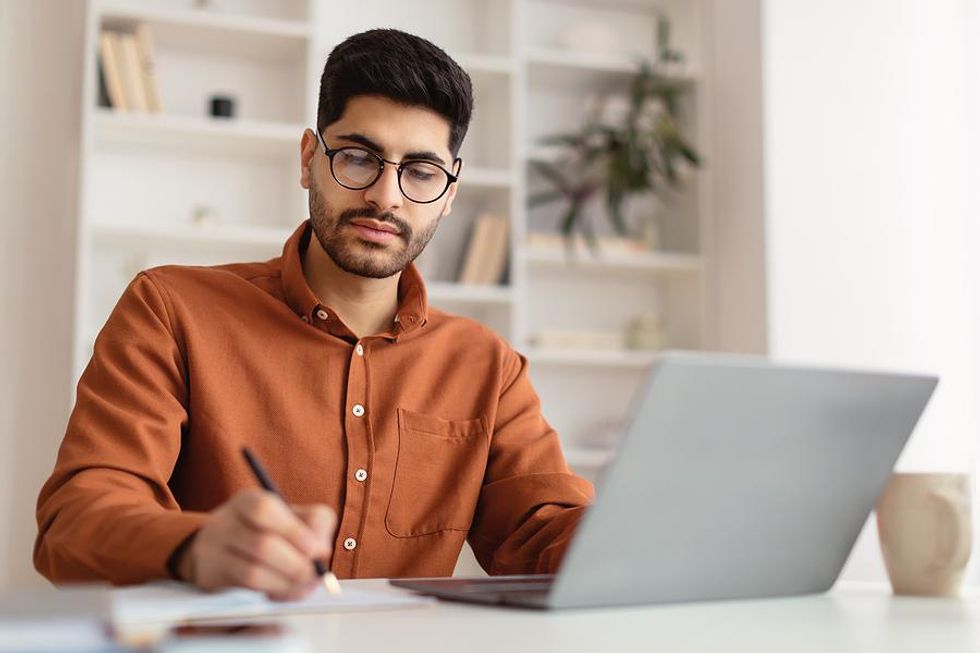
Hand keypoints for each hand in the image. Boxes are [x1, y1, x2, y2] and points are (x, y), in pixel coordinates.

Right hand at [175, 489, 336, 600]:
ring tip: (303, 585)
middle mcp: (225, 522)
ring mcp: (214, 551)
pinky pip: (246, 587)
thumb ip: (314, 526)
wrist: (216, 551)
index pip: (265, 509)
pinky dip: (273, 590)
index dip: (296, 532)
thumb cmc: (264, 532)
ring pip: (253, 572)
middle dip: (297, 564)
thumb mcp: (289, 518)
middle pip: (262, 545)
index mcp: (247, 501)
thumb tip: (321, 551)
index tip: (319, 550)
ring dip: (287, 582)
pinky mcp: (211, 576)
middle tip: (314, 575)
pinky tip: (284, 591)